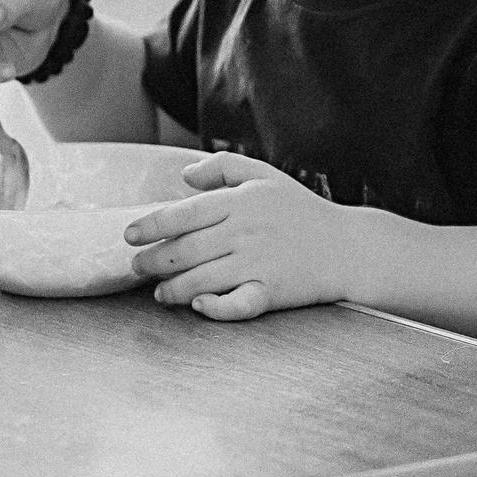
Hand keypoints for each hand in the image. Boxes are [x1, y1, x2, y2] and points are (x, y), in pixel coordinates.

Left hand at [124, 148, 361, 320]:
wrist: (348, 247)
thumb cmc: (303, 211)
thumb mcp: (265, 176)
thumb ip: (222, 168)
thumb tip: (184, 176)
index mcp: (240, 202)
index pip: (183, 214)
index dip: (150, 225)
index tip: (129, 235)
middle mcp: (244, 232)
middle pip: (183, 250)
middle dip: (152, 261)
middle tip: (138, 268)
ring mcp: (257, 263)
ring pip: (200, 280)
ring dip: (172, 289)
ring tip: (161, 293)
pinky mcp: (270, 292)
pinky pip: (235, 305)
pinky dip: (213, 308)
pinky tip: (198, 306)